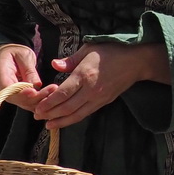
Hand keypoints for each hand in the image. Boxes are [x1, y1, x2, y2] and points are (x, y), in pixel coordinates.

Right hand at [0, 44, 45, 112]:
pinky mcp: (18, 98)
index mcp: (0, 74)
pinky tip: (51, 96)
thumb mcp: (23, 55)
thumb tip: (36, 85)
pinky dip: (39, 101)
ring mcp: (10, 95)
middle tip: (51, 90)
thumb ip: (29, 70)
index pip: (7, 89)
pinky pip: (28, 103)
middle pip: (18, 99)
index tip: (34, 91)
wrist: (7, 56)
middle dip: (35, 97)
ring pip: (24, 103)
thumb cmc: (14, 53)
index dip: (20, 93)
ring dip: (40, 100)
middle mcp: (2, 88)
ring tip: (53, 91)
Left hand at [30, 42, 167, 128]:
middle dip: (50, 114)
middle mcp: (91, 90)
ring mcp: (98, 98)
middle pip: (67, 107)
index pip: (62, 94)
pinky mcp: (104, 102)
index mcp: (84, 75)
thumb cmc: (111, 51)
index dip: (49, 103)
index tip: (37, 107)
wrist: (136, 61)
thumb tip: (54, 64)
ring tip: (48, 125)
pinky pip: (86, 113)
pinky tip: (65, 120)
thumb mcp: (89, 49)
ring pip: (77, 114)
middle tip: (37, 117)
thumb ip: (71, 60)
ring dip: (61, 121)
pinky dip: (74, 119)